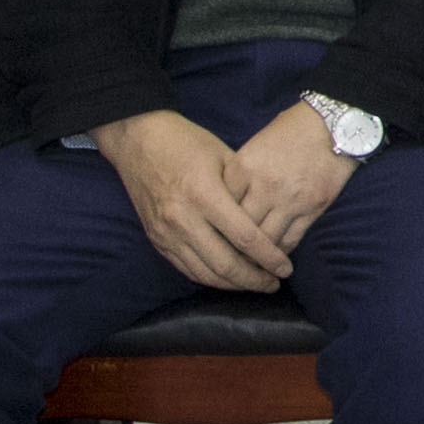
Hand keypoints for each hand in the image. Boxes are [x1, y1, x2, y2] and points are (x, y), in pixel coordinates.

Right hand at [97, 112, 286, 292]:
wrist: (137, 140)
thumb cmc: (186, 142)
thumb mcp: (223, 156)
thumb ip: (244, 189)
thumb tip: (271, 219)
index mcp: (204, 194)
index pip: (244, 237)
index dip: (269, 257)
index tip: (286, 268)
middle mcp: (183, 218)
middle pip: (224, 263)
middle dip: (253, 279)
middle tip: (274, 284)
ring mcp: (166, 232)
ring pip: (204, 273)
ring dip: (233, 284)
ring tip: (255, 283)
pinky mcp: (156, 239)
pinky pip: (186, 269)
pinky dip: (209, 278)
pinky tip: (227, 278)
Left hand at [229, 102, 353, 257]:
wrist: (333, 124)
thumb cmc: (290, 131)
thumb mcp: (254, 146)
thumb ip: (238, 175)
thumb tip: (224, 205)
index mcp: (243, 167)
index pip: (220, 208)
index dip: (214, 227)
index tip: (211, 240)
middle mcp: (263, 186)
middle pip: (239, 230)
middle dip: (231, 249)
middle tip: (227, 263)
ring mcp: (289, 199)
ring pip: (264, 241)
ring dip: (256, 258)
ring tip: (250, 268)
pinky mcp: (312, 208)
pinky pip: (290, 240)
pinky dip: (280, 253)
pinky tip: (274, 258)